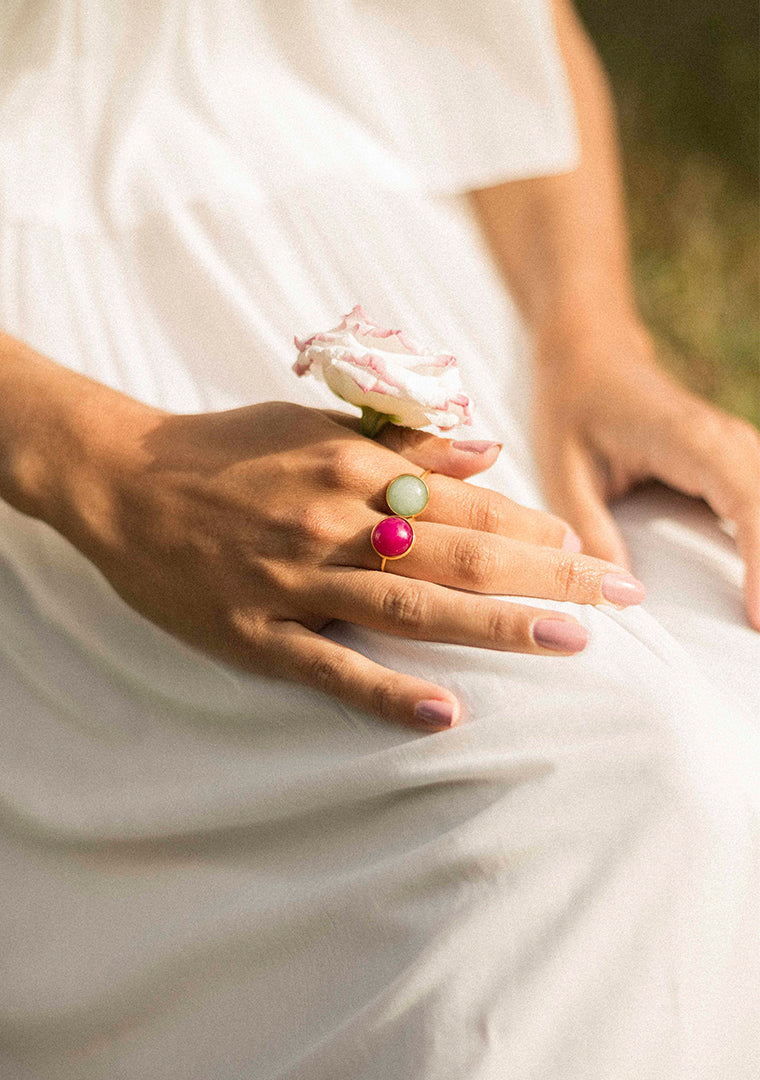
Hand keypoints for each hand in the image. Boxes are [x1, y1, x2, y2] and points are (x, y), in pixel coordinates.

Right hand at [48, 393, 646, 730]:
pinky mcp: (256, 631)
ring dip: (496, 624)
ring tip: (569, 642)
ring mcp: (294, 578)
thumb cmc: (228, 450)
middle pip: (459, 549)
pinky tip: (446, 711)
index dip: (533, 524)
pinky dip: (387, 690)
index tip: (586, 549)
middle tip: (620, 599)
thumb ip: (402, 438)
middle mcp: (331, 518)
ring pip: (411, 604)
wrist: (124, 480)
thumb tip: (488, 449)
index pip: (465, 498)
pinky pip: (330, 667)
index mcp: (350, 463)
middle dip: (547, 574)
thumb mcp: (314, 424)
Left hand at [531, 319, 759, 629]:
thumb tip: (618, 591)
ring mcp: (740, 448)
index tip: (757, 617)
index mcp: (688, 439)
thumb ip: (589, 527)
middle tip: (759, 635)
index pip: (746, 501)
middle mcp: (727, 440)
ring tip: (759, 620)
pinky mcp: (738, 463)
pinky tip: (758, 590)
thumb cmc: (571, 406)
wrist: (590, 355)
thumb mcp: (562, 469)